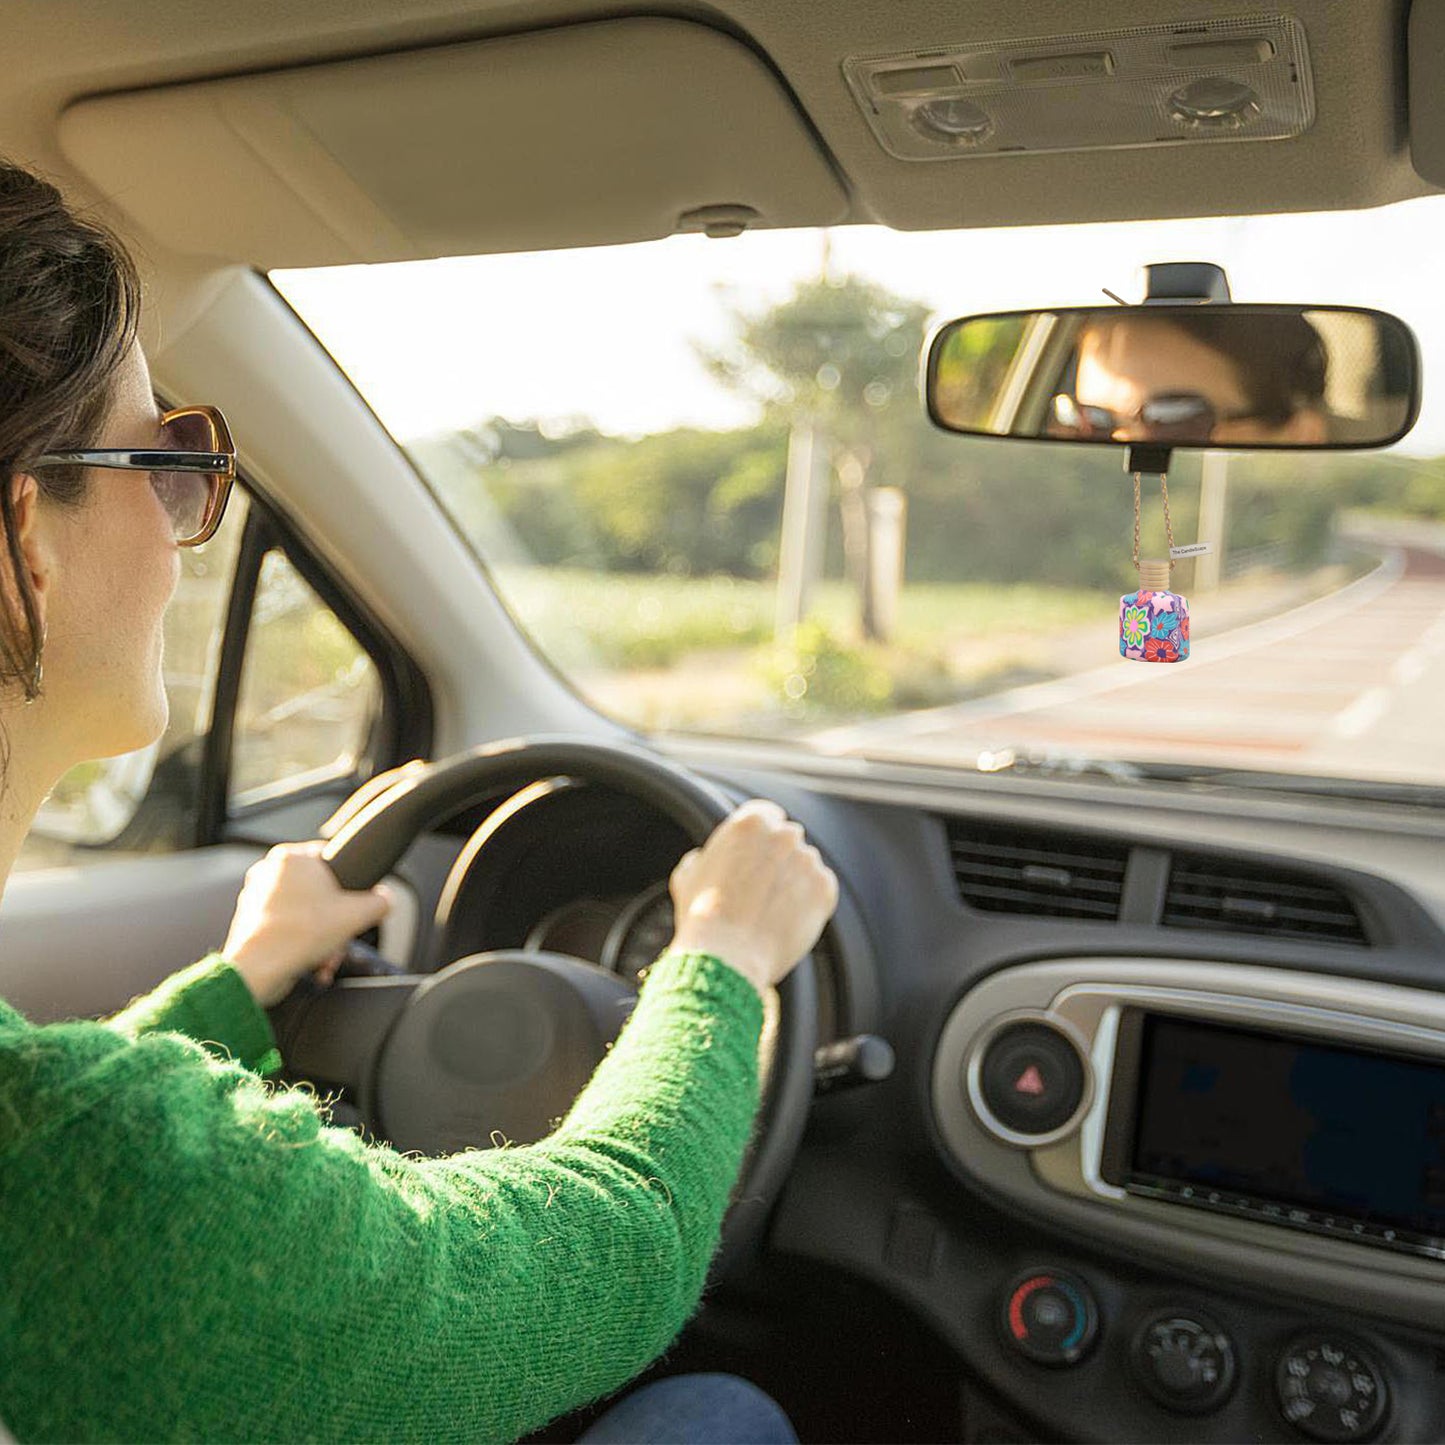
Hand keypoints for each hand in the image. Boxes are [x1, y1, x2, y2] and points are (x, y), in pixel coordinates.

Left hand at [222, 841, 394, 1007]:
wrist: (259, 969)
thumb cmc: (298, 934)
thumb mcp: (357, 915)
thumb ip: (380, 902)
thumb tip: (385, 900)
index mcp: (290, 857)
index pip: (330, 857)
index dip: (349, 882)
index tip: (354, 902)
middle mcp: (268, 872)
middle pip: (319, 892)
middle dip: (334, 920)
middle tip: (341, 935)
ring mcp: (256, 898)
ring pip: (304, 914)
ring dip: (321, 937)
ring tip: (326, 955)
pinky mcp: (250, 923)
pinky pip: (287, 930)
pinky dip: (302, 945)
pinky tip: (312, 963)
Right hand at [667, 798, 838, 995]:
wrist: (726, 955)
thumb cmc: (702, 917)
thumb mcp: (687, 875)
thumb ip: (703, 856)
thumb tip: (703, 858)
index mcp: (750, 822)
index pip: (767, 816)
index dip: (760, 839)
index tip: (755, 857)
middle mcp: (784, 835)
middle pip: (788, 839)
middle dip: (778, 859)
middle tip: (761, 889)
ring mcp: (807, 861)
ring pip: (806, 865)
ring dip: (794, 880)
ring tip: (770, 911)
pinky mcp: (824, 889)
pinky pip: (822, 888)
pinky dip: (810, 901)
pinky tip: (786, 918)